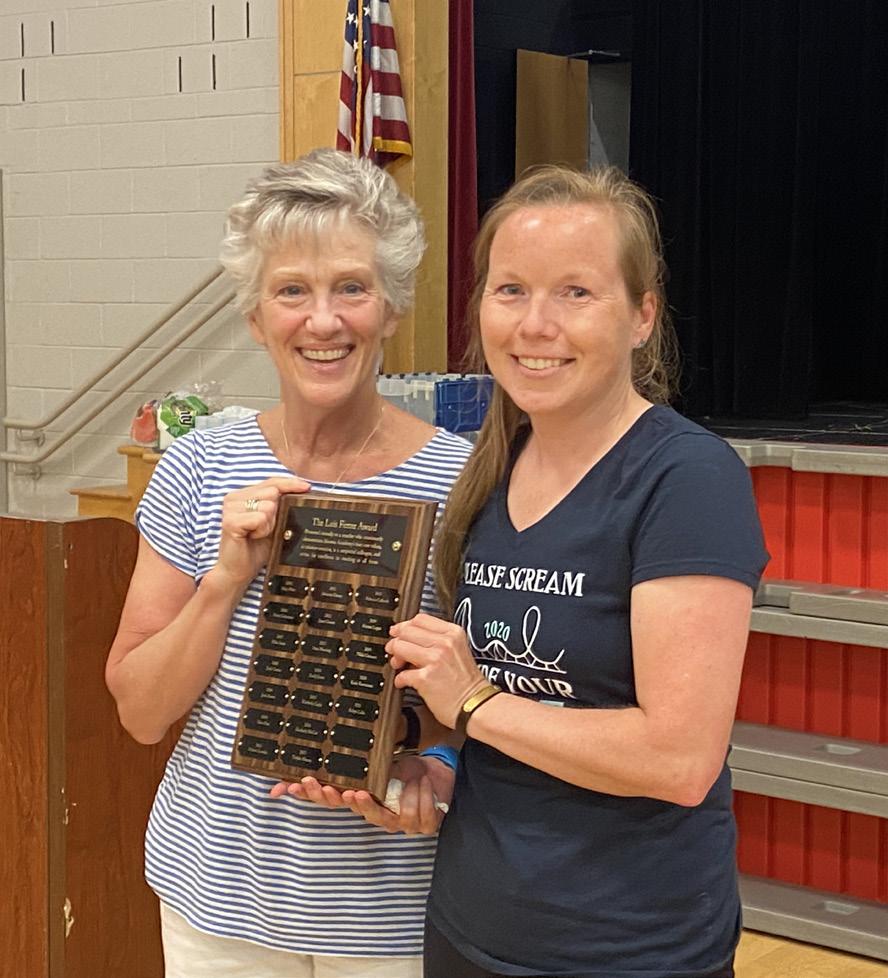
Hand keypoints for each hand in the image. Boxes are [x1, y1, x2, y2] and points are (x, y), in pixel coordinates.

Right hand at [213, 477, 308, 586]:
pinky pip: (260, 519)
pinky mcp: (230, 521)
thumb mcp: (273, 522)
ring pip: (268, 506)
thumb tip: (304, 490)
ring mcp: (230, 508)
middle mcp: (234, 498)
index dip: (290, 483)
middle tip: (267, 528)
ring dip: (269, 524)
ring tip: (258, 534)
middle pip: (272, 492)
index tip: (307, 487)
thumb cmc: (256, 547)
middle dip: (277, 512)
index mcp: (244, 494)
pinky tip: (253, 537)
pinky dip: (262, 530)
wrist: (238, 571)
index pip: (271, 481)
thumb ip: (281, 505)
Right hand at [268, 755, 454, 834]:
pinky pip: (418, 817)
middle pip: (347, 810)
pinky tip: (423, 783)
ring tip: (391, 783)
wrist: (439, 772)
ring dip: (386, 798)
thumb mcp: (381, 757)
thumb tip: (328, 733)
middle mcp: (375, 811)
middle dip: (337, 799)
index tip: (298, 783)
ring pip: (383, 818)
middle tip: (334, 790)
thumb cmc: (407, 766)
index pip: (329, 797)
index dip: (311, 794)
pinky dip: (422, 798)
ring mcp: (397, 821)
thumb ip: (358, 752)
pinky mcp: (422, 824)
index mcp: (362, 796)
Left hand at [386, 614, 487, 727]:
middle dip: (397, 641)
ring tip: (399, 666)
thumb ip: (438, 640)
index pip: (420, 619)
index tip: (400, 633)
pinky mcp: (425, 678)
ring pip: (400, 647)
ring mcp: (435, 659)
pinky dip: (399, 679)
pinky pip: (401, 673)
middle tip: (395, 651)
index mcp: (453, 633)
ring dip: (395, 658)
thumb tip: (411, 638)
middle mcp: (445, 643)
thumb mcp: (459, 650)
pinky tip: (405, 683)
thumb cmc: (468, 683)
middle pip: (407, 631)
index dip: (405, 626)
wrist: (476, 705)